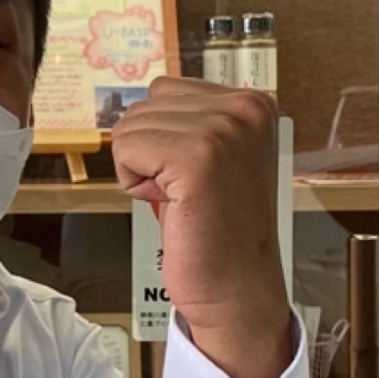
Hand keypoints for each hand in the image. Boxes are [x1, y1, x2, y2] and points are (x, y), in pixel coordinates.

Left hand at [110, 77, 293, 377]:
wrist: (238, 287)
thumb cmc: (218, 231)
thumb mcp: (209, 160)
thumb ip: (185, 125)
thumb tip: (132, 107)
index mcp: (252, 103)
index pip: (165, 90)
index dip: (161, 138)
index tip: (191, 176)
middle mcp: (243, 108)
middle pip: (145, 105)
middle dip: (148, 152)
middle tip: (184, 193)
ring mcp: (223, 130)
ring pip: (130, 126)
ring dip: (140, 168)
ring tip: (180, 200)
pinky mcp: (197, 158)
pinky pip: (126, 148)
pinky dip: (133, 181)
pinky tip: (169, 205)